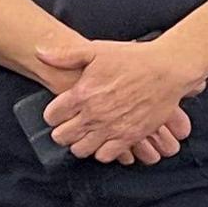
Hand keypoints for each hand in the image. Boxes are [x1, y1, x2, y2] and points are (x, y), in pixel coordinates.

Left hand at [38, 38, 196, 157]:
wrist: (167, 70)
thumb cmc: (133, 58)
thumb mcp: (97, 50)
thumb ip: (65, 55)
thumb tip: (40, 53)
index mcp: (82, 93)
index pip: (51, 116)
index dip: (53, 114)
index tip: (60, 111)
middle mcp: (93, 114)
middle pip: (62, 137)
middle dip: (63, 131)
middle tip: (70, 124)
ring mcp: (110, 128)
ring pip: (80, 150)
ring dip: (80, 143)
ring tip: (86, 134)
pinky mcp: (128, 137)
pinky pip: (105, 156)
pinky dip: (102, 151)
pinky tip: (104, 140)